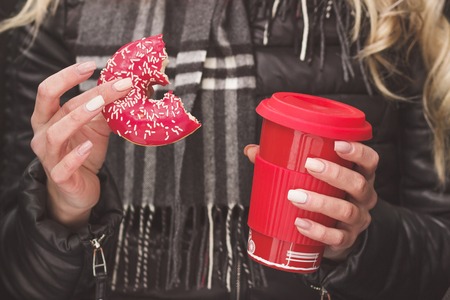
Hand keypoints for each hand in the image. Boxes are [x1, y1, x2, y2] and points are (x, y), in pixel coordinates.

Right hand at [30, 61, 131, 228]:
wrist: (79, 188)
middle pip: (53, 105)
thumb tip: (126, 87)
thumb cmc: (84, 151)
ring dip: (79, 116)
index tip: (92, 64)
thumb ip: (103, 108)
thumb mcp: (95, 126)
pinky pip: (64, 166)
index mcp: (48, 117)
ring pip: (57, 133)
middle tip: (113, 84)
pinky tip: (89, 146)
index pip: (49, 90)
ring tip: (101, 106)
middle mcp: (43, 134)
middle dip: (82, 90)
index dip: (67, 75)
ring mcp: (49, 156)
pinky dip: (76, 155)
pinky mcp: (60, 177)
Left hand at [244, 141, 378, 260]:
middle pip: (358, 183)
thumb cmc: (324, 195)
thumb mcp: (314, 177)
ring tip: (295, 196)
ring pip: (346, 210)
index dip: (358, 151)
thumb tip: (252, 150)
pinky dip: (317, 231)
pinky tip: (300, 223)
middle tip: (309, 165)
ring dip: (320, 202)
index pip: (370, 160)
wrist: (335, 233)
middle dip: (334, 173)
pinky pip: (336, 237)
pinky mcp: (346, 239)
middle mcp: (363, 197)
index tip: (338, 143)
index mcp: (359, 175)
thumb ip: (285, 161)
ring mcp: (357, 220)